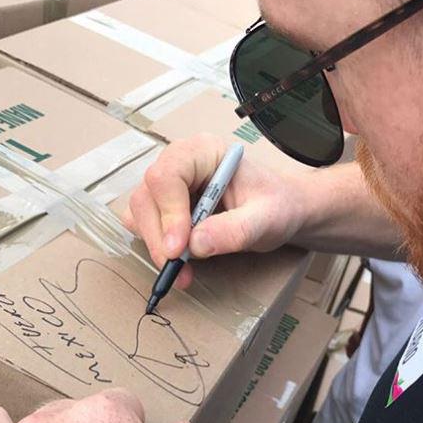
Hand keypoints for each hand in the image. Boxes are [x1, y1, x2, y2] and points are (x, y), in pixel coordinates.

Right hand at [123, 134, 310, 288]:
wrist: (282, 210)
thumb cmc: (277, 205)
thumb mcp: (266, 219)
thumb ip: (235, 230)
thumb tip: (195, 245)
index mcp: (205, 152)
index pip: (168, 175)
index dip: (168, 213)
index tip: (180, 248)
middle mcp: (181, 163)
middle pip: (147, 196)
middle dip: (159, 236)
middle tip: (178, 268)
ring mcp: (170, 184)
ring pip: (140, 212)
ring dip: (155, 244)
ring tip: (183, 270)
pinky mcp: (166, 206)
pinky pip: (144, 224)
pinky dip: (156, 246)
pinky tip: (181, 260)